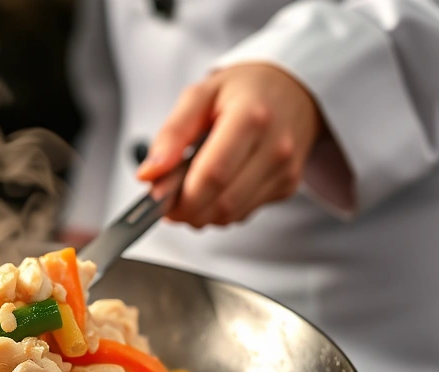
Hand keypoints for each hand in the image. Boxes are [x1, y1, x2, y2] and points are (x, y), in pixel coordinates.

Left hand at [136, 64, 323, 226]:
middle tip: (168, 200)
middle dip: (187, 211)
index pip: (213, 175)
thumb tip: (149, 175)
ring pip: (231, 216)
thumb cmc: (240, 91)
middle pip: (222, 203)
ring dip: (202, 213)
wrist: (290, 89)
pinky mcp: (287, 186)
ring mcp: (285, 170)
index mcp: (251, 117)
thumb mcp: (199, 96)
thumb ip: (171, 134)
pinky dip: (221, 209)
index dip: (181, 197)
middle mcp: (275, 147)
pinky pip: (244, 213)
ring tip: (189, 189)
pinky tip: (216, 187)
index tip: (158, 200)